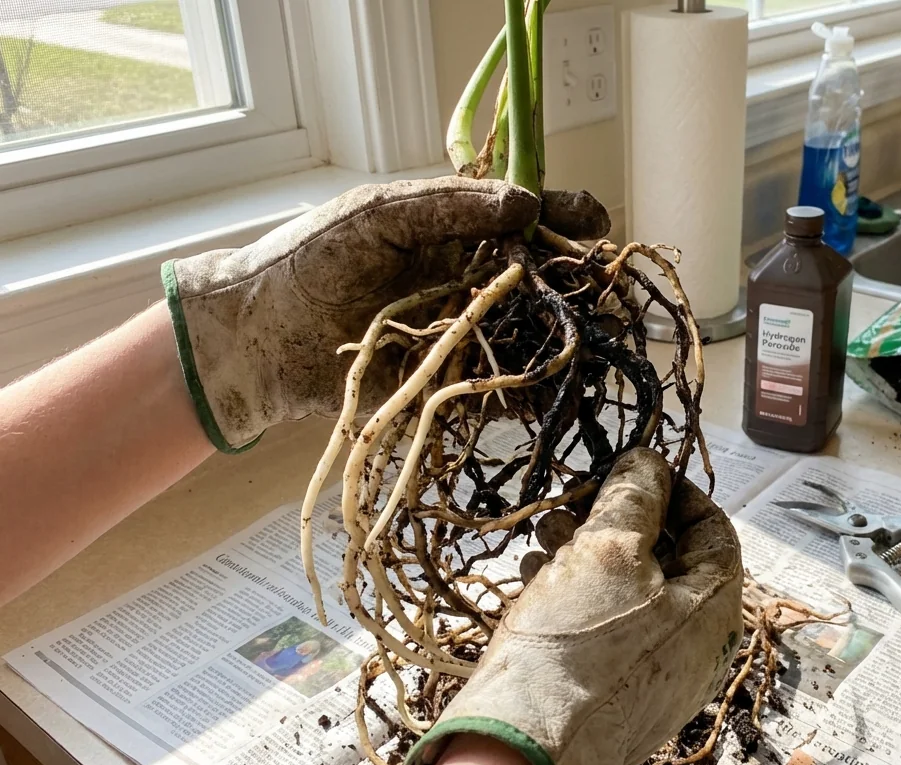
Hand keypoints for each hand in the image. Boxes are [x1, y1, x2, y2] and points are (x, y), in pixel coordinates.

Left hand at [162, 177, 608, 450]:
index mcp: (460, 231)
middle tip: (611, 298)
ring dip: (570, 342)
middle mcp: (474, 280)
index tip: (598, 226)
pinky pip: (502, 386)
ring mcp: (466, 333)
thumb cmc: (310, 260)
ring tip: (599, 348)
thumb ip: (451, 206)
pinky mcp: (450, 383)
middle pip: (548, 280)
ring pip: (535, 335)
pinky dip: (532, 391)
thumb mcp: (378, 215)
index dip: (570, 218)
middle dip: (584, 287)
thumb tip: (527, 203)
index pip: (532, 218)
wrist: (258, 337)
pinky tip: (556, 394)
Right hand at [406, 448, 744, 764]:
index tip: (635, 468)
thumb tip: (648, 461)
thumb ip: (634, 497)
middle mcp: (694, 644)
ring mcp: (655, 671)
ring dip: (588, 550)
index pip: (714, 529)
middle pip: (667, 557)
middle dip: (618, 519)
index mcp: (715, 609)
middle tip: (576, 500)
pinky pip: (604, 624)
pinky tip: (537, 575)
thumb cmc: (575, 651)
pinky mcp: (613, 689)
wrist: (521, 747)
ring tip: (545, 534)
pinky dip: (574, 590)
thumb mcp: (608, 552)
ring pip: (628, 588)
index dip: (675, 489)